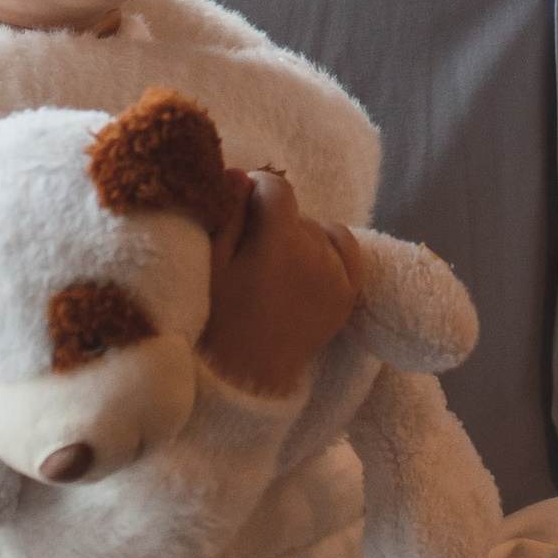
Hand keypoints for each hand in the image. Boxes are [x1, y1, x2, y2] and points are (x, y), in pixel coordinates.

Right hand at [199, 171, 358, 397]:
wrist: (246, 382)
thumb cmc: (217, 323)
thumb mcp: (210, 268)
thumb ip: (226, 217)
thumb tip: (241, 174)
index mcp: (278, 245)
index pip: (275, 188)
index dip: (254, 188)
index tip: (239, 202)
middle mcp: (315, 255)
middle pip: (295, 212)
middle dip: (272, 219)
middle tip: (248, 247)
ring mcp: (336, 276)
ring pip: (318, 230)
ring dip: (298, 236)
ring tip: (273, 264)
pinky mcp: (348, 295)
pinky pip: (347, 249)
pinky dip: (329, 247)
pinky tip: (307, 261)